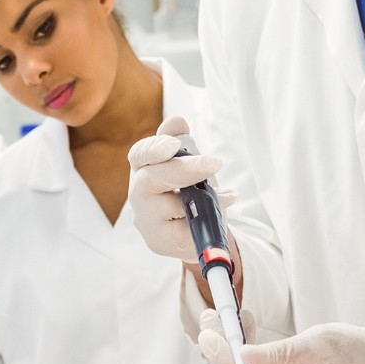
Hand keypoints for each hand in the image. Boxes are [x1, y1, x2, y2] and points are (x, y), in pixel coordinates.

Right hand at [126, 116, 233, 263]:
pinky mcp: (159, 242)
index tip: (174, 144)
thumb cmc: (187, 191)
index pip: (140, 155)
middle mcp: (138, 193)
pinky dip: (204, 222)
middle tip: (214, 163)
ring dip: (202, 198)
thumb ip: (183, 142)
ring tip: (226, 195)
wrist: (193, 230)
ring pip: (169, 208)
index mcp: (143, 168)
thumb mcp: (188, 163)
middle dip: (183, 170)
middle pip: (150, 180)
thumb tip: (176, 121)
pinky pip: (183, 232)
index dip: (154, 148)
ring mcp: (146, 220)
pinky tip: (218, 215)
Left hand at [198, 317, 364, 363]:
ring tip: (229, 323)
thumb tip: (242, 358)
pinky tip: (244, 342)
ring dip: (231, 357)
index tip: (209, 334)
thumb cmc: (352, 353)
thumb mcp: (317, 344)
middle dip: (221, 354)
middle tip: (211, 318)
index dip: (223, 362)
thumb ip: (278, 355)